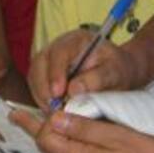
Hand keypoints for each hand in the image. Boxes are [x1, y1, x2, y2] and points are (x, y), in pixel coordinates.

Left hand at [10, 108, 153, 152]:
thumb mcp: (117, 137)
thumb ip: (84, 129)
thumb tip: (54, 119)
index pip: (46, 139)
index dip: (35, 121)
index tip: (19, 109)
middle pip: (50, 146)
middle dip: (35, 128)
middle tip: (16, 114)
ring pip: (62, 151)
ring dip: (51, 134)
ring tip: (39, 119)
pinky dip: (67, 141)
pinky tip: (69, 132)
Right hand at [27, 30, 142, 107]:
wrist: (119, 72)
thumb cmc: (118, 70)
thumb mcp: (115, 73)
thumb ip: (97, 79)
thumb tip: (73, 90)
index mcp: (76, 40)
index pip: (59, 52)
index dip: (55, 72)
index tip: (58, 93)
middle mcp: (58, 46)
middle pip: (40, 63)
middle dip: (44, 87)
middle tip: (53, 108)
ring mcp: (49, 60)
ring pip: (35, 76)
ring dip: (41, 96)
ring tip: (54, 112)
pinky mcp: (45, 74)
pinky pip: (36, 86)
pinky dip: (42, 99)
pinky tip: (53, 111)